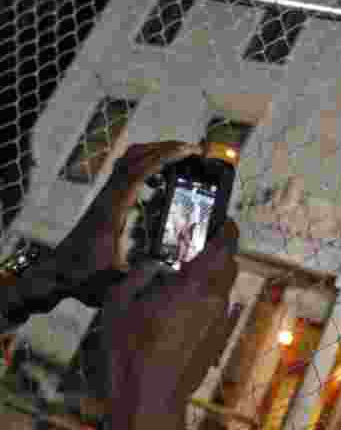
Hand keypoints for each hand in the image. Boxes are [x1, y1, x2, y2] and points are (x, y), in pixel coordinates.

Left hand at [57, 141, 201, 280]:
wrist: (58, 273)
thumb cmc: (85, 276)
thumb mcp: (115, 281)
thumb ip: (141, 278)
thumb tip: (173, 273)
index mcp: (114, 208)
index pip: (139, 171)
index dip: (165, 157)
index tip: (188, 152)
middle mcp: (109, 196)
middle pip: (136, 157)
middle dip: (166, 148)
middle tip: (193, 151)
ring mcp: (106, 195)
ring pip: (129, 160)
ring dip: (155, 151)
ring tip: (181, 156)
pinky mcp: (106, 199)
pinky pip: (126, 171)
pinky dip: (145, 163)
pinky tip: (160, 175)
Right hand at [101, 219, 240, 429]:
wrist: (149, 401)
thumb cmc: (131, 350)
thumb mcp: (120, 303)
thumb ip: (140, 275)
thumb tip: (155, 266)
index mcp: (197, 286)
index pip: (225, 248)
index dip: (229, 231)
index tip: (225, 221)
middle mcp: (216, 301)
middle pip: (229, 267)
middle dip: (219, 253)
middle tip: (197, 247)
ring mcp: (220, 323)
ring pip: (224, 290)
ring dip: (211, 278)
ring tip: (183, 279)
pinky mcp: (217, 341)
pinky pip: (217, 310)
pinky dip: (207, 301)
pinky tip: (181, 309)